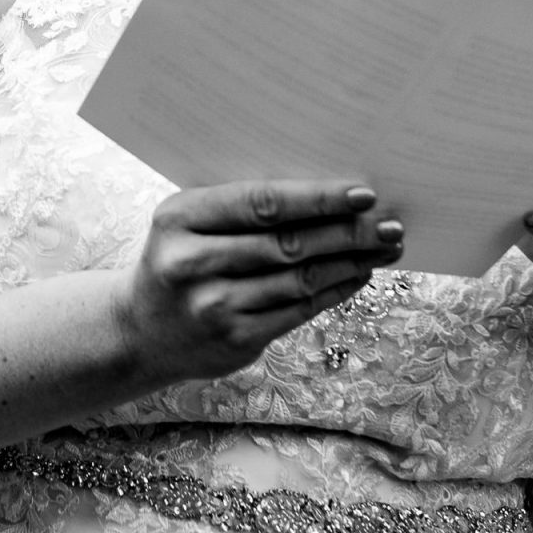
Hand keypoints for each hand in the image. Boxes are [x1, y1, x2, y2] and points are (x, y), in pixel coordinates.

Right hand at [116, 179, 401, 382]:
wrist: (141, 330)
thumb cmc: (182, 259)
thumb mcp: (190, 222)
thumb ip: (242, 207)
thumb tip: (331, 192)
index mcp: (179, 217)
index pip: (261, 203)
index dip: (317, 199)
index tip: (363, 194)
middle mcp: (191, 263)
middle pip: (287, 243)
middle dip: (348, 233)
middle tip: (390, 225)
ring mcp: (212, 306)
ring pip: (299, 280)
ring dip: (351, 262)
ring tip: (384, 248)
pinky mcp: (234, 340)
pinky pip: (298, 311)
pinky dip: (334, 291)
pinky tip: (357, 275)